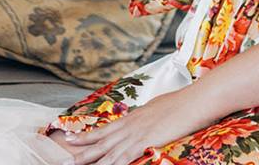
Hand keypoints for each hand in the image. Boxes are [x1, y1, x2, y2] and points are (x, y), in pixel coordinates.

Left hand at [62, 91, 205, 164]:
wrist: (195, 100)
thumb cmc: (181, 103)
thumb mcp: (157, 109)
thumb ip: (146, 117)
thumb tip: (143, 119)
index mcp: (132, 118)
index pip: (104, 130)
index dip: (86, 136)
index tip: (70, 138)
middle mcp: (130, 125)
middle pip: (100, 142)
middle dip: (81, 151)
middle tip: (64, 159)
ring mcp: (136, 133)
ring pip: (108, 151)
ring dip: (91, 160)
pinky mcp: (146, 141)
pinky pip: (125, 157)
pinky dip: (114, 164)